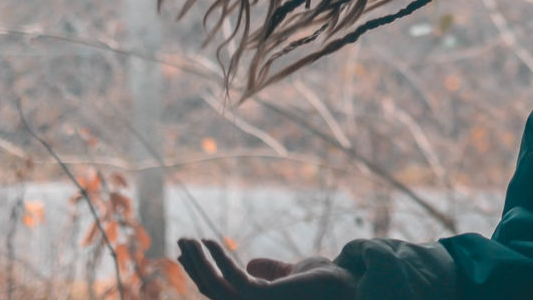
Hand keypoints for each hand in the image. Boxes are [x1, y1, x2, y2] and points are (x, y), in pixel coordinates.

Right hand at [177, 237, 356, 299]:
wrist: (352, 285)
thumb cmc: (328, 282)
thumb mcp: (294, 272)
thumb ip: (272, 270)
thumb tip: (250, 263)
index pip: (220, 293)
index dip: (200, 273)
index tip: (186, 253)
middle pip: (212, 292)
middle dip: (193, 267)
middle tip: (180, 241)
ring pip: (215, 288)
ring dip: (198, 262)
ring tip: (188, 238)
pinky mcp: (264, 298)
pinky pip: (233, 279)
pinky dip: (218, 260)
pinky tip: (211, 241)